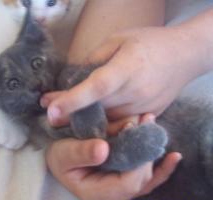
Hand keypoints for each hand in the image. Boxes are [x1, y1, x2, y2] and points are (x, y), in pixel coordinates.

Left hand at [43, 26, 206, 123]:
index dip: (72, 100)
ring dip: (85, 121)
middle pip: (97, 110)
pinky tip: (93, 119)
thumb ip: (94, 60)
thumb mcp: (119, 39)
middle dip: (70, 114)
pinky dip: (104, 124)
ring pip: (107, 122)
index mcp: (127, 68)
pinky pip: (121, 125)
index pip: (96, 87)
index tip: (50, 110)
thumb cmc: (149, 42)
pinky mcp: (148, 116)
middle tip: (50, 112)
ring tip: (69, 115)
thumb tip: (75, 80)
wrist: (184, 56)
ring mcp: (143, 108)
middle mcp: (135, 92)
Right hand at [45, 115, 181, 199]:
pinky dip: (160, 168)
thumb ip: (81, 152)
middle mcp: (111, 198)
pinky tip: (174, 157)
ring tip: (158, 132)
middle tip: (147, 122)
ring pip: (147, 180)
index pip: (127, 185)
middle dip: (147, 152)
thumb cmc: (59, 157)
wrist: (60, 159)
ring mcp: (120, 192)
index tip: (138, 133)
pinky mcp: (124, 182)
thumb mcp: (63, 153)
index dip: (138, 163)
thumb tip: (103, 150)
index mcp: (96, 194)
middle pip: (140, 181)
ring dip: (155, 156)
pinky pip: (147, 179)